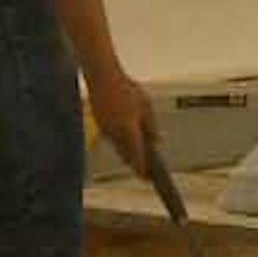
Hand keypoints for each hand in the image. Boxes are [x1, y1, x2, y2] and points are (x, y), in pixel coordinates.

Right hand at [85, 60, 156, 174]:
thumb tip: (157, 141)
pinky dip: (121, 145)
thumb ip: (151, 126)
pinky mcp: (100, 125)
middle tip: (146, 174)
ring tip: (139, 161)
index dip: (143, 169)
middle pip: (127, 156)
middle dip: (136, 165)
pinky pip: (112, 140)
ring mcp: (106, 130)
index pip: (137, 156)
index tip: (149, 178)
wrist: (102, 78)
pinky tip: (128, 145)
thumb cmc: (127, 89)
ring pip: (119, 149)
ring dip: (128, 155)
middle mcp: (116, 134)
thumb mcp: (146, 106)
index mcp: (129, 129)